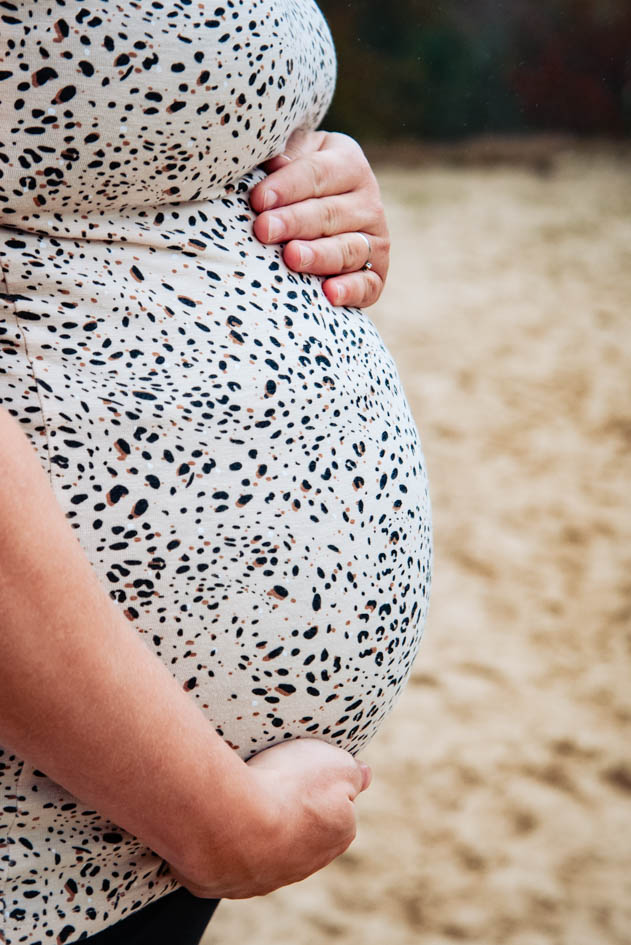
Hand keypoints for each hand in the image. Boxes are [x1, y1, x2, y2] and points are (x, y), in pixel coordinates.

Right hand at [169, 738, 371, 898]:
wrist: (234, 821)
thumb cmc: (288, 788)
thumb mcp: (336, 763)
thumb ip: (354, 771)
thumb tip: (364, 774)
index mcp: (337, 834)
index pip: (336, 807)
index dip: (318, 783)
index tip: (300, 769)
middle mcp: (304, 863)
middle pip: (299, 830)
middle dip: (287, 807)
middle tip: (271, 778)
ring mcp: (263, 877)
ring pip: (263, 846)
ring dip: (255, 824)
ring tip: (243, 795)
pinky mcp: (226, 882)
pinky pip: (227, 856)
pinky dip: (224, 838)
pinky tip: (219, 818)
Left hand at [250, 130, 389, 308]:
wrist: (321, 219)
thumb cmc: (294, 184)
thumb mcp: (292, 158)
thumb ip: (283, 157)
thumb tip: (273, 160)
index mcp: (348, 164)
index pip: (317, 173)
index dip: (287, 185)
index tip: (258, 199)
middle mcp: (368, 201)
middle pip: (330, 213)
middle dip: (295, 222)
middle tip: (264, 229)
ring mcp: (376, 240)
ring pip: (348, 248)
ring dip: (319, 255)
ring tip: (291, 257)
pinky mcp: (377, 275)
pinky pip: (368, 285)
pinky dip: (351, 290)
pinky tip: (329, 293)